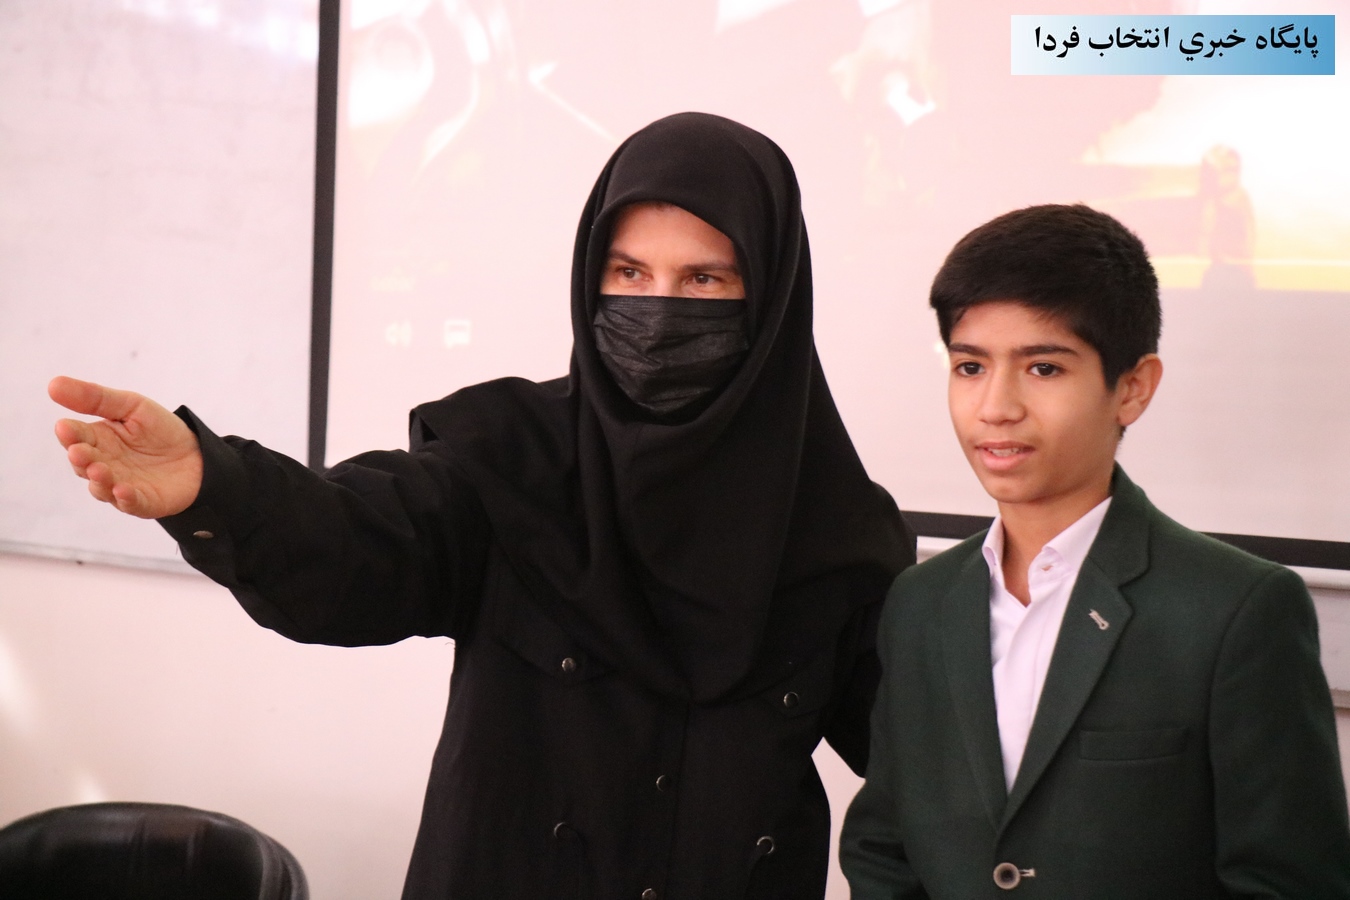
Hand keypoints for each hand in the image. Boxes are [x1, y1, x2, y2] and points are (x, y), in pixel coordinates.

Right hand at [49, 376, 203, 518]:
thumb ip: (95, 398)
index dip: (69, 434)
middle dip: (80, 458)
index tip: (64, 427)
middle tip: (79, 451)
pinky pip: (129, 503)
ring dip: (99, 480)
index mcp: (97, 439)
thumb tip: (52, 384)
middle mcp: (103, 464)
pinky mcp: (141, 502)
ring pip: (101, 487)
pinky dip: (124, 498)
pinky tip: (122, 490)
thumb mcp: (131, 406)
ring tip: (98, 469)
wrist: (198, 454)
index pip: (76, 436)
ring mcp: (119, 485)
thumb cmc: (160, 430)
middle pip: (83, 464)